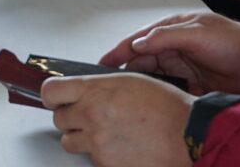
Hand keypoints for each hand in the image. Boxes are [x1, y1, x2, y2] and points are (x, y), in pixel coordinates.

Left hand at [43, 74, 193, 164]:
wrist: (189, 136)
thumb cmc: (167, 107)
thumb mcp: (130, 81)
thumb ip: (99, 86)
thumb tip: (80, 90)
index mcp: (95, 90)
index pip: (50, 92)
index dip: (53, 96)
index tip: (57, 99)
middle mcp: (90, 115)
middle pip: (58, 119)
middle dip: (71, 119)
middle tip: (91, 118)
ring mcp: (96, 142)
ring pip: (70, 142)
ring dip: (83, 139)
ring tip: (108, 134)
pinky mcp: (104, 164)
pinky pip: (91, 160)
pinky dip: (102, 156)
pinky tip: (121, 148)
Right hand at [98, 12, 239, 95]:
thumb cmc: (235, 42)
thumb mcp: (198, 35)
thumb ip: (166, 37)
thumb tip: (139, 43)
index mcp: (173, 29)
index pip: (138, 40)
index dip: (119, 51)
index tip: (102, 63)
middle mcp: (175, 46)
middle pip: (142, 59)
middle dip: (125, 70)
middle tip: (109, 84)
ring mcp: (184, 65)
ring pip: (154, 75)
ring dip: (141, 83)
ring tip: (125, 95)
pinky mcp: (193, 82)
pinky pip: (170, 88)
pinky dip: (159, 93)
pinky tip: (151, 102)